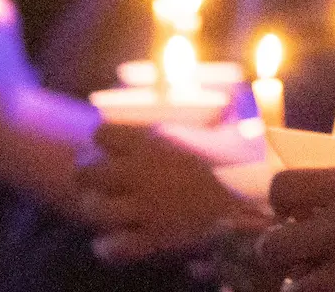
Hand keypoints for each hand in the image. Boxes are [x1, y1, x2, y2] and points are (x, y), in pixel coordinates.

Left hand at [74, 121, 265, 264]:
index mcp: (156, 145)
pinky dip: (107, 245)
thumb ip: (222, 113)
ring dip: (96, 212)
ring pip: (93, 209)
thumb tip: (235, 90)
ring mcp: (143, 208)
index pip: (103, 133)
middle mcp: (142, 174)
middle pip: (87, 172)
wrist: (247, 216)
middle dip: (88, 179)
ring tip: (108, 212)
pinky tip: (114, 240)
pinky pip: (110, 244)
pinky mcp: (149, 238)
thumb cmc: (235, 172)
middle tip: (101, 184)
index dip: (102, 140)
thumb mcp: (227, 135)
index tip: (110, 148)